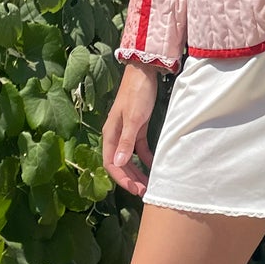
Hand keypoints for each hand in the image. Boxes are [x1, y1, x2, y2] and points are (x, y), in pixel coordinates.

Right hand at [103, 63, 160, 196]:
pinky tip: (154, 166)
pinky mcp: (137, 126)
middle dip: (130, 178)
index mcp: (111, 133)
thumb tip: (118, 164)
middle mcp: (116, 134)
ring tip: (148, 183)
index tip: (134, 189)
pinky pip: (139, 148)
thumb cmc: (137, 94)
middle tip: (144, 191)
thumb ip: (127, 142)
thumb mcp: (134, 119)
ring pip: (129, 157)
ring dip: (137, 171)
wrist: (144, 72)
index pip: (110, 163)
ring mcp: (127, 131)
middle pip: (120, 162)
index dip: (121, 178)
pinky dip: (145, 158)